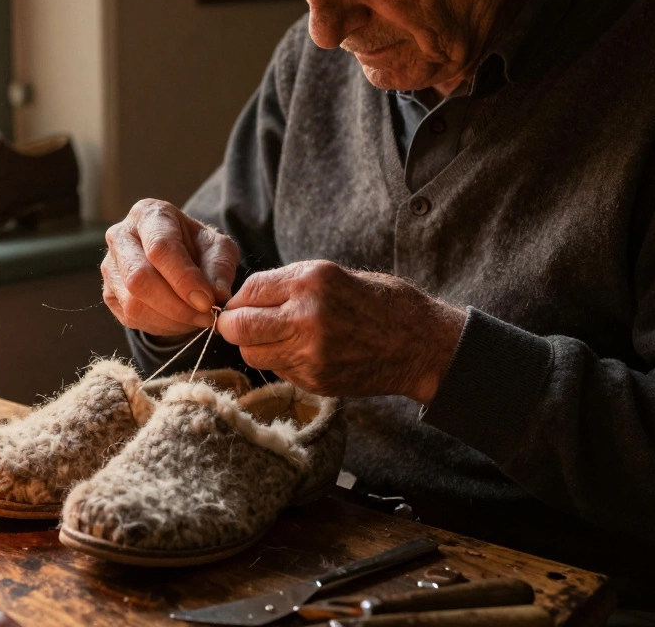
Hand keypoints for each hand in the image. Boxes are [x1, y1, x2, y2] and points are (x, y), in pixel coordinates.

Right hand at [102, 199, 239, 336]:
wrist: (177, 257)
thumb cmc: (196, 247)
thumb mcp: (217, 248)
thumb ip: (219, 268)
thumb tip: (217, 296)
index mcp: (148, 215)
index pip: (160, 248)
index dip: (184, 279)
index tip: (208, 301)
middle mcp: (121, 236)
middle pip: (139, 278)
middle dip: (176, 306)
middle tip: (205, 316)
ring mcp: (110, 266)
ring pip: (133, 303)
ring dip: (171, 320)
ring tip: (196, 318)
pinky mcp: (108, 293)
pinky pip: (131, 318)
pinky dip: (160, 326)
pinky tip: (179, 320)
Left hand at [215, 261, 466, 402]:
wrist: (421, 344)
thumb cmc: (380, 303)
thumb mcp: (334, 276)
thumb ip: (289, 285)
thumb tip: (245, 299)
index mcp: (311, 280)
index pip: (248, 291)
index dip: (239, 300)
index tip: (240, 305)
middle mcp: (306, 315)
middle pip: (238, 327)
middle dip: (233, 326)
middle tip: (240, 326)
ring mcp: (310, 351)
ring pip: (252, 353)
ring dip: (255, 346)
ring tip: (276, 339)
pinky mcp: (315, 379)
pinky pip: (278, 370)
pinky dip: (281, 361)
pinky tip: (304, 353)